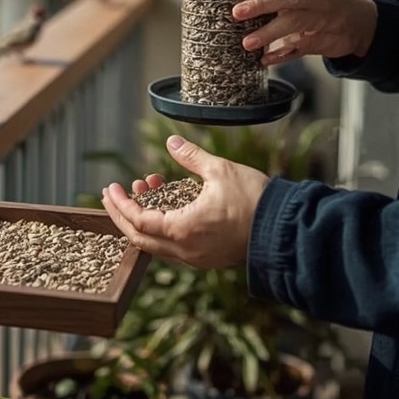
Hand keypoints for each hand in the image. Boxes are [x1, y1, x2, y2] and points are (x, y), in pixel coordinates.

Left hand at [101, 135, 268, 267]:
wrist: (285, 230)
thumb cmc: (255, 200)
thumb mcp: (219, 170)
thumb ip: (190, 156)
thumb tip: (171, 141)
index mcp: (183, 231)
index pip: (137, 221)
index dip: (122, 204)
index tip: (113, 188)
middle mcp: (184, 250)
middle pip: (139, 237)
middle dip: (122, 213)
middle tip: (112, 193)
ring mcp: (195, 257)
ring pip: (155, 242)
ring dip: (143, 215)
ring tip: (145, 186)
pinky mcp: (205, 257)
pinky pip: (172, 244)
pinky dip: (161, 224)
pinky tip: (166, 200)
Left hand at [233, 0, 376, 65]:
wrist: (358, 22)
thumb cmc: (319, 5)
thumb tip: (240, 3)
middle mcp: (314, 0)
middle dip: (261, 5)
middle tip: (237, 12)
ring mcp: (319, 20)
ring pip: (294, 23)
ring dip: (269, 33)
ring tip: (247, 42)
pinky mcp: (321, 42)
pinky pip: (299, 48)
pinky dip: (280, 55)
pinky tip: (265, 59)